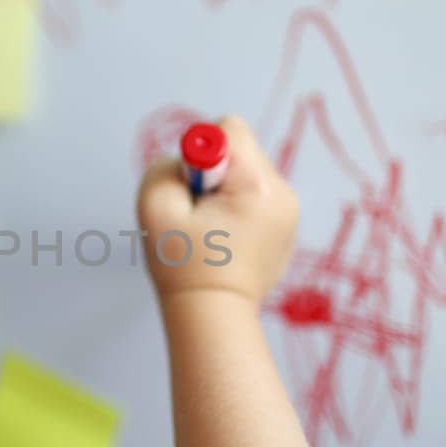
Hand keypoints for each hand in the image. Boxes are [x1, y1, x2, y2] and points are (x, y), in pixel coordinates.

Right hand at [135, 114, 298, 303]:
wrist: (213, 316)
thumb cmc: (183, 266)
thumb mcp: (155, 208)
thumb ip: (163, 166)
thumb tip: (184, 158)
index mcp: (256, 185)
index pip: (229, 129)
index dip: (200, 154)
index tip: (194, 189)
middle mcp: (282, 193)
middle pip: (240, 150)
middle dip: (214, 175)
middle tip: (200, 215)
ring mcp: (290, 212)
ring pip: (248, 174)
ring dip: (226, 193)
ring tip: (212, 231)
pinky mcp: (287, 228)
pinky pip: (258, 198)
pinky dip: (238, 211)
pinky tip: (226, 242)